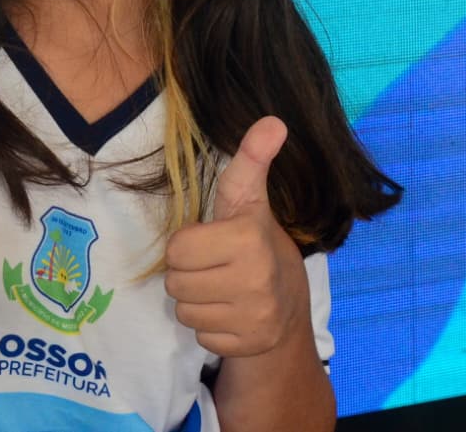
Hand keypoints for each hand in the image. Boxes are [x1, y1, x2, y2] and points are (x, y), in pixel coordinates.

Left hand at [163, 117, 308, 357]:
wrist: (289, 305)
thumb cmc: (256, 242)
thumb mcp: (250, 200)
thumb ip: (252, 161)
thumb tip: (273, 120)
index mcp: (248, 239)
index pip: (178, 249)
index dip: (188, 245)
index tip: (210, 242)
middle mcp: (254, 281)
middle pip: (175, 282)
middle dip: (188, 273)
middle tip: (213, 267)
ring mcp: (254, 318)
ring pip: (183, 310)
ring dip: (195, 300)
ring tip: (220, 289)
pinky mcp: (248, 345)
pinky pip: (200, 336)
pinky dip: (210, 326)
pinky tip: (229, 313)